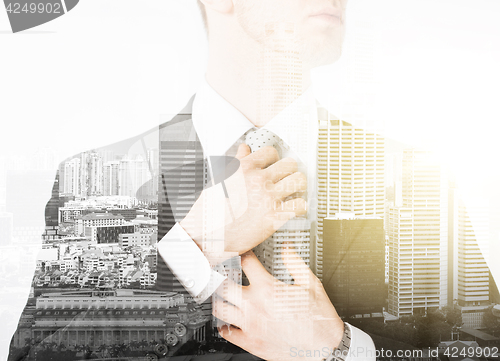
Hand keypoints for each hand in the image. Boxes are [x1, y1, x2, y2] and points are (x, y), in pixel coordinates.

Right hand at [180, 143, 306, 260]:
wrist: (206, 236)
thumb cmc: (210, 210)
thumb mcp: (219, 180)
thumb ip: (236, 163)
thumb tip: (245, 149)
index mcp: (244, 168)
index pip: (271, 152)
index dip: (274, 160)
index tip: (274, 167)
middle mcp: (258, 180)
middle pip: (290, 164)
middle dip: (289, 172)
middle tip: (286, 180)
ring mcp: (267, 198)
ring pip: (300, 181)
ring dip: (298, 187)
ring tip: (292, 193)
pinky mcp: (274, 217)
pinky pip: (300, 205)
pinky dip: (299, 207)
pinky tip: (292, 210)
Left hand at [213, 248, 343, 360]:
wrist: (325, 348)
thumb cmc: (319, 319)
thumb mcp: (311, 284)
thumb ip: (295, 262)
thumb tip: (286, 248)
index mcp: (268, 288)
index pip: (246, 263)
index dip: (243, 254)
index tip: (242, 254)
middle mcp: (254, 305)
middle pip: (223, 285)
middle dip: (222, 276)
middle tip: (224, 274)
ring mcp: (249, 324)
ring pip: (219, 308)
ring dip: (219, 300)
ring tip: (223, 296)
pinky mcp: (250, 342)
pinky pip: (226, 333)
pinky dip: (224, 325)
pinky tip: (229, 321)